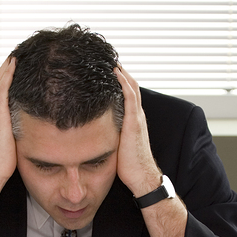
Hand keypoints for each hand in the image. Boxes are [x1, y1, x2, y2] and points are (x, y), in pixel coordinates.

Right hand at [0, 56, 16, 184]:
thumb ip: (16, 129)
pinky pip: (2, 88)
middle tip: (17, 53)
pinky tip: (15, 63)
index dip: (5, 76)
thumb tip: (29, 126)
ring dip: (7, 66)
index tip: (15, 64)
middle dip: (6, 67)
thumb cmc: (1, 162)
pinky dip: (7, 74)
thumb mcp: (10, 140)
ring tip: (17, 52)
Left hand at [114, 66, 162, 196]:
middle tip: (108, 58)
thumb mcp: (118, 146)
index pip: (129, 95)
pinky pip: (130, 96)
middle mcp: (138, 116)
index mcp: (134, 121)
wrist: (141, 177)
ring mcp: (137, 118)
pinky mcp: (134, 122)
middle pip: (132, 86)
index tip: (109, 71)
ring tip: (110, 59)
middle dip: (121, 72)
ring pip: (131, 87)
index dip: (120, 81)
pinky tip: (115, 72)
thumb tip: (94, 132)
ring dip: (122, 72)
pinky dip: (123, 82)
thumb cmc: (129, 167)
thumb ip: (111, 135)